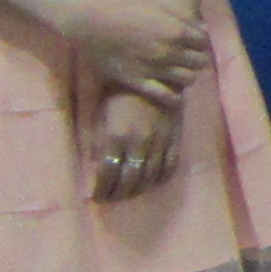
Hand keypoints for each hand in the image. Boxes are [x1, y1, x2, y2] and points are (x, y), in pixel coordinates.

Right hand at [70, 0, 212, 103]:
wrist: (92, 21)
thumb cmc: (123, 8)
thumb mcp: (157, 7)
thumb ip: (181, 20)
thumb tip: (203, 29)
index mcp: (176, 31)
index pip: (203, 43)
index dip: (202, 43)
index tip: (196, 45)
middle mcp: (169, 51)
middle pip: (199, 61)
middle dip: (198, 59)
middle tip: (191, 59)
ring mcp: (155, 68)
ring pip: (188, 79)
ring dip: (189, 76)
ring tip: (183, 74)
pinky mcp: (138, 81)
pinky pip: (165, 95)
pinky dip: (175, 97)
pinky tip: (176, 96)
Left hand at [88, 86, 182, 202]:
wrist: (154, 73)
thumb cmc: (120, 92)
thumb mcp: (100, 114)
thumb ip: (97, 140)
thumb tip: (95, 164)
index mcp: (116, 137)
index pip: (108, 175)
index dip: (102, 190)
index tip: (96, 195)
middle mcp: (139, 144)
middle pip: (129, 181)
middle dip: (118, 194)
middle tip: (111, 198)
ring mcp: (160, 142)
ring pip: (149, 178)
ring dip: (137, 190)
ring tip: (128, 192)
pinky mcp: (175, 138)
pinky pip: (170, 167)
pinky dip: (160, 180)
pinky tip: (151, 182)